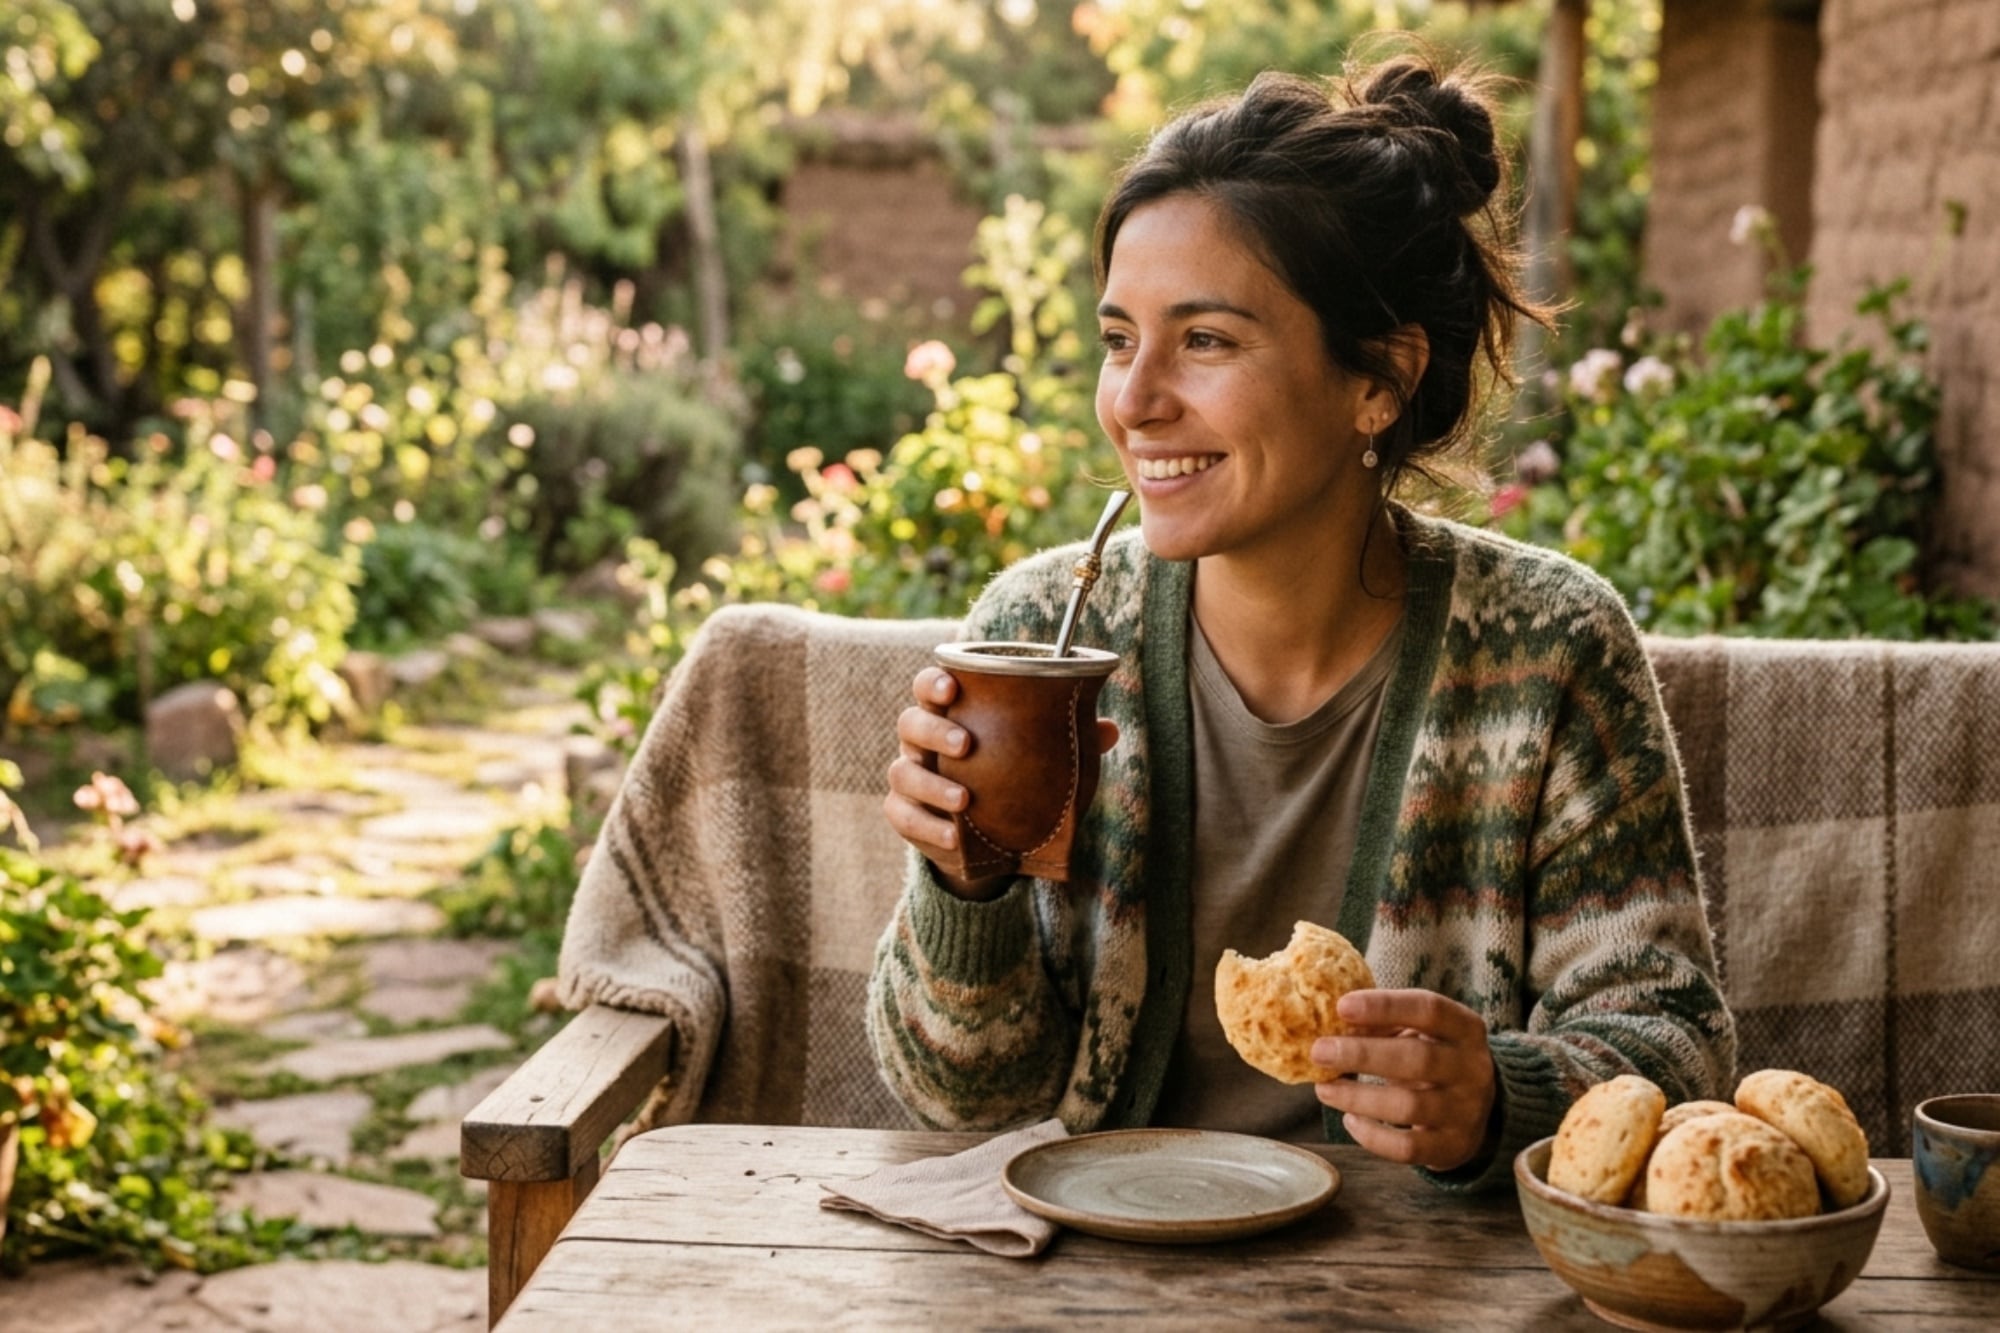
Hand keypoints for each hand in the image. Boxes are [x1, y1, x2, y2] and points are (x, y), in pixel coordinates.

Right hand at [883, 666, 1117, 898]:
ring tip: (965, 799)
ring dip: (932, 785)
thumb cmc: (1009, 779)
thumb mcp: (1036, 761)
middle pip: (910, 723)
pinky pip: (905, 818)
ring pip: (903, 773)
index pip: (929, 687)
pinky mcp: (905, 816)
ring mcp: (909, 778)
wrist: (985, 838)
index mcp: (949, 714)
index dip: (933, 682)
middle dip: (934, 730)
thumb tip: (1109, 730)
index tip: (952, 687)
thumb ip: (1067, 744)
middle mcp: (921, 742)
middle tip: (966, 744)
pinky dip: (928, 827)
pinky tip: (955, 836)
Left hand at [1310, 988, 1496, 1171]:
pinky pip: (1407, 1147)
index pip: (1430, 1009)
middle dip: (1362, 1055)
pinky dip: (1372, 1135)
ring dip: (1358, 1097)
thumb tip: (1334, 1025)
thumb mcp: (1420, 1031)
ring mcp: (1466, 1111)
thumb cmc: (1432, 1056)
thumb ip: (1384, 1024)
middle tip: (1319, 1051)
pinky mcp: (1453, 1147)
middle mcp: (1473, 1068)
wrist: (1474, 1109)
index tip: (1341, 1006)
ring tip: (1324, 1088)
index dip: (1385, 1006)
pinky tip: (1350, 1119)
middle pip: (1417, 1059)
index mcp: (1466, 1028)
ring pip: (1408, 1106)